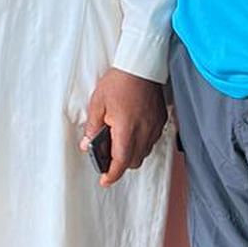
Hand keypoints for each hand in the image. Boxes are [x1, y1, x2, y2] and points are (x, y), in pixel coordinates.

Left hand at [82, 69, 166, 185]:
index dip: (112, 175)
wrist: (141, 66)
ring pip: (144, 153)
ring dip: (132, 154)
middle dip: (121, 165)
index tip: (104, 180)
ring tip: (120, 143)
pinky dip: (142, 143)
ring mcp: (154, 127)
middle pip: (134, 161)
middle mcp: (143, 132)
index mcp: (126, 130)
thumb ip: (93, 127)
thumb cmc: (119, 81)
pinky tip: (133, 132)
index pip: (121, 162)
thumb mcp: (98, 103)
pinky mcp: (160, 121)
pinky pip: (152, 140)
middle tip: (108, 159)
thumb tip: (87, 145)